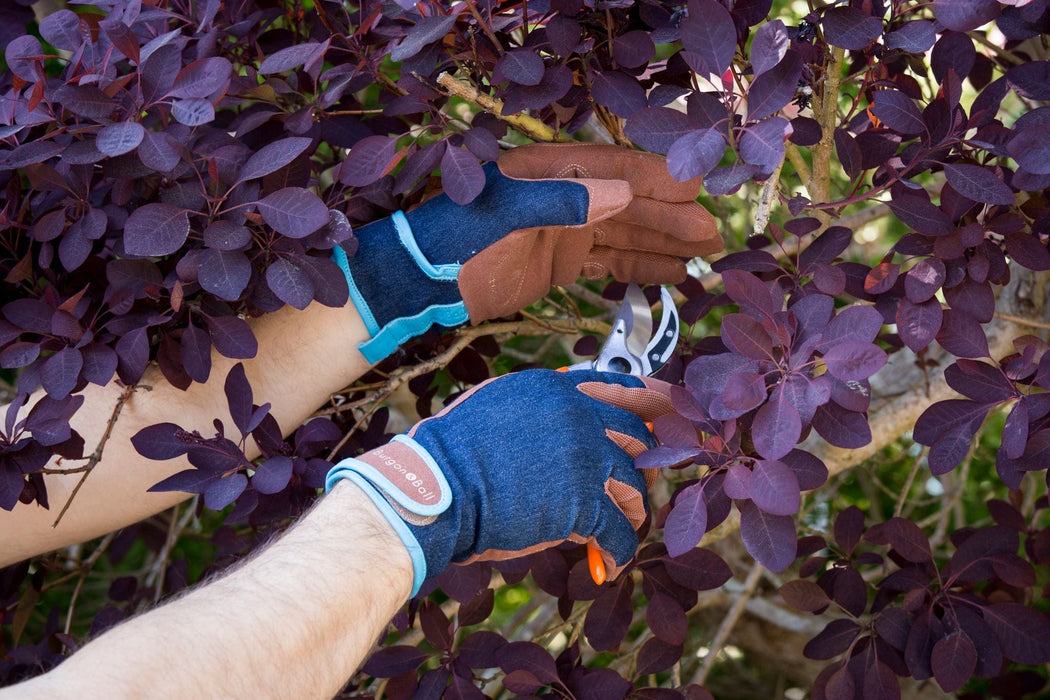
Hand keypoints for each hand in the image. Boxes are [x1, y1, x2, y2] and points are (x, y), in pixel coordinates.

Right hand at [325, 369, 673, 594]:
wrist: (431, 492)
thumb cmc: (449, 456)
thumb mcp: (496, 406)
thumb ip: (540, 408)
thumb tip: (569, 415)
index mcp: (556, 388)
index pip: (624, 387)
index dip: (657, 403)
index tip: (676, 412)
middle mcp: (578, 415)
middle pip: (639, 439)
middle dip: (643, 467)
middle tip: (635, 491)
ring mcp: (584, 458)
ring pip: (635, 487)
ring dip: (627, 514)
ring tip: (607, 536)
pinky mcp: (584, 504)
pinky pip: (620, 532)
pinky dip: (617, 554)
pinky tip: (606, 567)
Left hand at [335, 143, 721, 362]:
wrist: (419, 285)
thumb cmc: (454, 243)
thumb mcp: (505, 217)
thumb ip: (563, 203)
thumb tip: (624, 193)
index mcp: (552, 173)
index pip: (616, 171)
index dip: (660, 181)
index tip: (699, 193)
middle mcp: (564, 197)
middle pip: (629, 205)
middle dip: (671, 220)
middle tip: (713, 238)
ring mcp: (564, 231)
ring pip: (625, 235)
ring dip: (663, 246)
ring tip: (703, 259)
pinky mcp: (559, 263)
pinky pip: (609, 263)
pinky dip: (639, 269)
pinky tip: (669, 276)